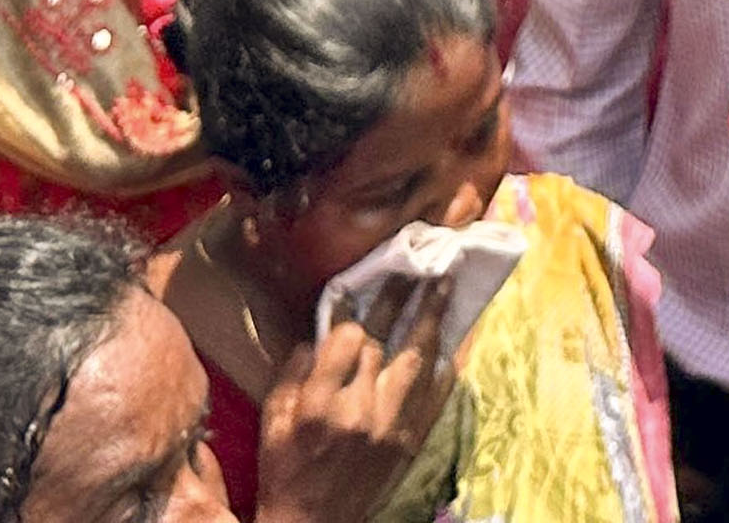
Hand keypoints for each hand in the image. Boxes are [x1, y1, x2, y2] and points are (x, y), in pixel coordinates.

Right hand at [258, 280, 458, 522]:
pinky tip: (455, 337)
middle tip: (419, 260)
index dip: (354, 314)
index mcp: (320, 404)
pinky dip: (446, 364)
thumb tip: (318, 331)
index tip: (358, 292)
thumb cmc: (285, 468)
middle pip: (387, 342)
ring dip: (433, 318)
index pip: (349, 341)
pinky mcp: (411, 442)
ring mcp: (391, 427)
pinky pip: (436, 395)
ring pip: (418, 361)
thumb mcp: (273, 418)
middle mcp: (359, 411)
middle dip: (402, 296)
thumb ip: (294, 371)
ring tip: (446, 282)